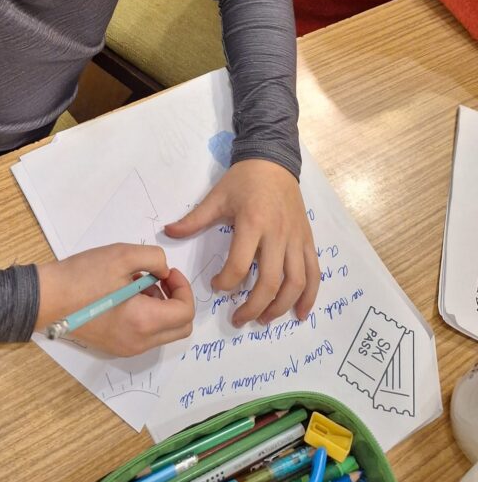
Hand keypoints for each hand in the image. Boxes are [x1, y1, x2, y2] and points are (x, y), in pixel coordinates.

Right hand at [35, 243, 193, 356]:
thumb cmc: (83, 276)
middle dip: (177, 300)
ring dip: (161, 308)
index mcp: (143, 322)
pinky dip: (147, 317)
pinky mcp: (115, 348)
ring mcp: (126, 348)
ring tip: (138, 284)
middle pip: (180, 328)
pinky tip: (126, 296)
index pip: (184, 312)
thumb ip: (154, 258)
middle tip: (159, 278)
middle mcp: (139, 342)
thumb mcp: (122, 255)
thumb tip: (164, 270)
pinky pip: (145, 335)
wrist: (47, 298)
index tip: (167, 271)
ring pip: (163, 332)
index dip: (183, 287)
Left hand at [164, 160, 319, 327]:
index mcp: (252, 223)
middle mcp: (277, 234)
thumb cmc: (243, 180)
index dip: (226, 282)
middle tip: (238, 319)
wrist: (273, 160)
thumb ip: (193, 219)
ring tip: (264, 320)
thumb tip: (167, 233)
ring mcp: (296, 238)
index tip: (216, 286)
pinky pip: (314, 272)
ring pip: (295, 282)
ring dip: (280, 306)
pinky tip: (299, 313)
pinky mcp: (307, 240)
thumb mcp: (216, 197)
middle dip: (253, 306)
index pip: (240, 264)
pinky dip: (309, 296)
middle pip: (270, 281)